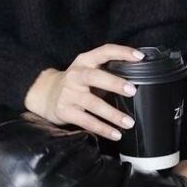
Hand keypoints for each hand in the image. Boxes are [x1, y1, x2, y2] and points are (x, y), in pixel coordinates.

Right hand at [24, 43, 144, 139]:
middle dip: (114, 83)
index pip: (104, 51)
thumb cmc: (76, 83)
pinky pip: (87, 121)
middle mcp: (75, 75)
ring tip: (129, 122)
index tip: (139, 57)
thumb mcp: (87, 71)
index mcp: (84, 61)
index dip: (121, 52)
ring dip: (112, 114)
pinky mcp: (65, 110)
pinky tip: (116, 134)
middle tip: (132, 90)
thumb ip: (106, 72)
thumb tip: (137, 78)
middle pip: (94, 77)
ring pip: (93, 104)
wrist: (46, 95)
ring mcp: (69, 93)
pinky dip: (103, 129)